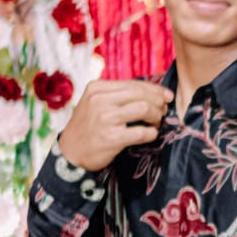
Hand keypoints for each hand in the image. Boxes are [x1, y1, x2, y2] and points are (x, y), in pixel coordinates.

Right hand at [58, 78, 173, 170]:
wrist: (70, 153)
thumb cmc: (88, 127)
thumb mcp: (95, 103)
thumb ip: (117, 95)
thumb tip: (153, 92)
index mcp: (96, 88)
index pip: (133, 84)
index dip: (155, 89)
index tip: (167, 96)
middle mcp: (99, 100)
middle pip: (141, 95)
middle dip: (158, 102)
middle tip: (163, 110)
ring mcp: (105, 118)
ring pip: (144, 109)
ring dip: (156, 116)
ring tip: (156, 122)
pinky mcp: (111, 138)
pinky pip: (141, 132)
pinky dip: (151, 133)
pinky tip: (151, 134)